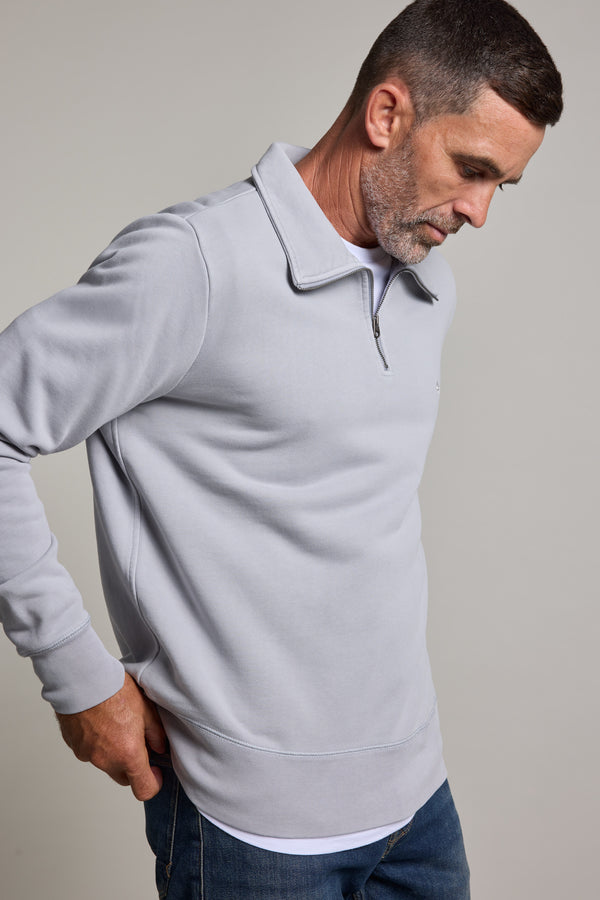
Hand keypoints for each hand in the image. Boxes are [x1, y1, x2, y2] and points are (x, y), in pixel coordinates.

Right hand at [55, 672, 166, 800]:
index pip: (144, 789)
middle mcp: (106, 760)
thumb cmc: (114, 690)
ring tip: (115, 724)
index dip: (153, 782)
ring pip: (106, 764)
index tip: (156, 770)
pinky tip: (100, 722)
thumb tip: (159, 747)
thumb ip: (156, 733)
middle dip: (133, 766)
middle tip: (136, 741)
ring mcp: (88, 755)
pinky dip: (97, 744)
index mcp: (128, 753)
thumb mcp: (146, 708)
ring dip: (113, 753)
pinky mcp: (75, 747)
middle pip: (124, 777)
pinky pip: (90, 753)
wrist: (82, 679)